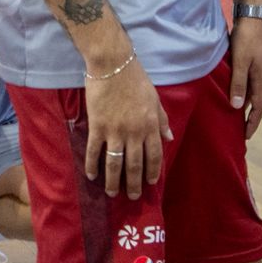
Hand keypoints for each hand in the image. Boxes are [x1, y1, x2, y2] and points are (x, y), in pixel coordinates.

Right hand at [84, 57, 171, 199]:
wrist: (114, 65)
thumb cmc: (136, 80)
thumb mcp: (155, 99)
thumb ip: (162, 120)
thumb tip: (169, 138)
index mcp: (151, 124)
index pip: (155, 154)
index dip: (153, 171)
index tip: (151, 184)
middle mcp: (135, 131)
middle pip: (135, 164)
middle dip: (134, 183)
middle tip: (133, 197)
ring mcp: (115, 130)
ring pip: (115, 163)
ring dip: (113, 181)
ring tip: (112, 193)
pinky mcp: (97, 127)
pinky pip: (94, 152)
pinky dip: (92, 166)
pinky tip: (92, 176)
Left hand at [228, 14, 261, 138]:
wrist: (253, 15)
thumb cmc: (247, 38)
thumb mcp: (240, 62)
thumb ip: (238, 83)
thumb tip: (237, 107)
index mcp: (261, 78)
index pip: (259, 107)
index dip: (253, 122)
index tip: (246, 137)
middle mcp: (260, 75)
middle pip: (257, 102)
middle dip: (250, 118)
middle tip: (240, 132)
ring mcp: (256, 68)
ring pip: (252, 92)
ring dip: (245, 106)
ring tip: (234, 117)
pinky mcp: (250, 61)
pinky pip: (246, 83)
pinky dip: (241, 92)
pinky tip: (232, 93)